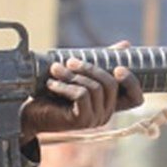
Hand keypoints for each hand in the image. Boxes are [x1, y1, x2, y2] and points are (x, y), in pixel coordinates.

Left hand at [20, 47, 143, 140]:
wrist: (30, 114)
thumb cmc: (54, 93)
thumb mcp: (79, 74)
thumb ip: (102, 62)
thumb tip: (126, 45)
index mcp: (109, 104)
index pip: (136, 98)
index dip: (132, 82)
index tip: (118, 67)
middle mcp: (106, 114)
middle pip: (111, 85)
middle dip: (90, 68)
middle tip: (70, 60)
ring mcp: (95, 120)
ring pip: (94, 89)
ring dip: (72, 75)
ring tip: (55, 70)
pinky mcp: (81, 122)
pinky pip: (81, 96)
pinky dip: (65, 86)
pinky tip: (52, 85)